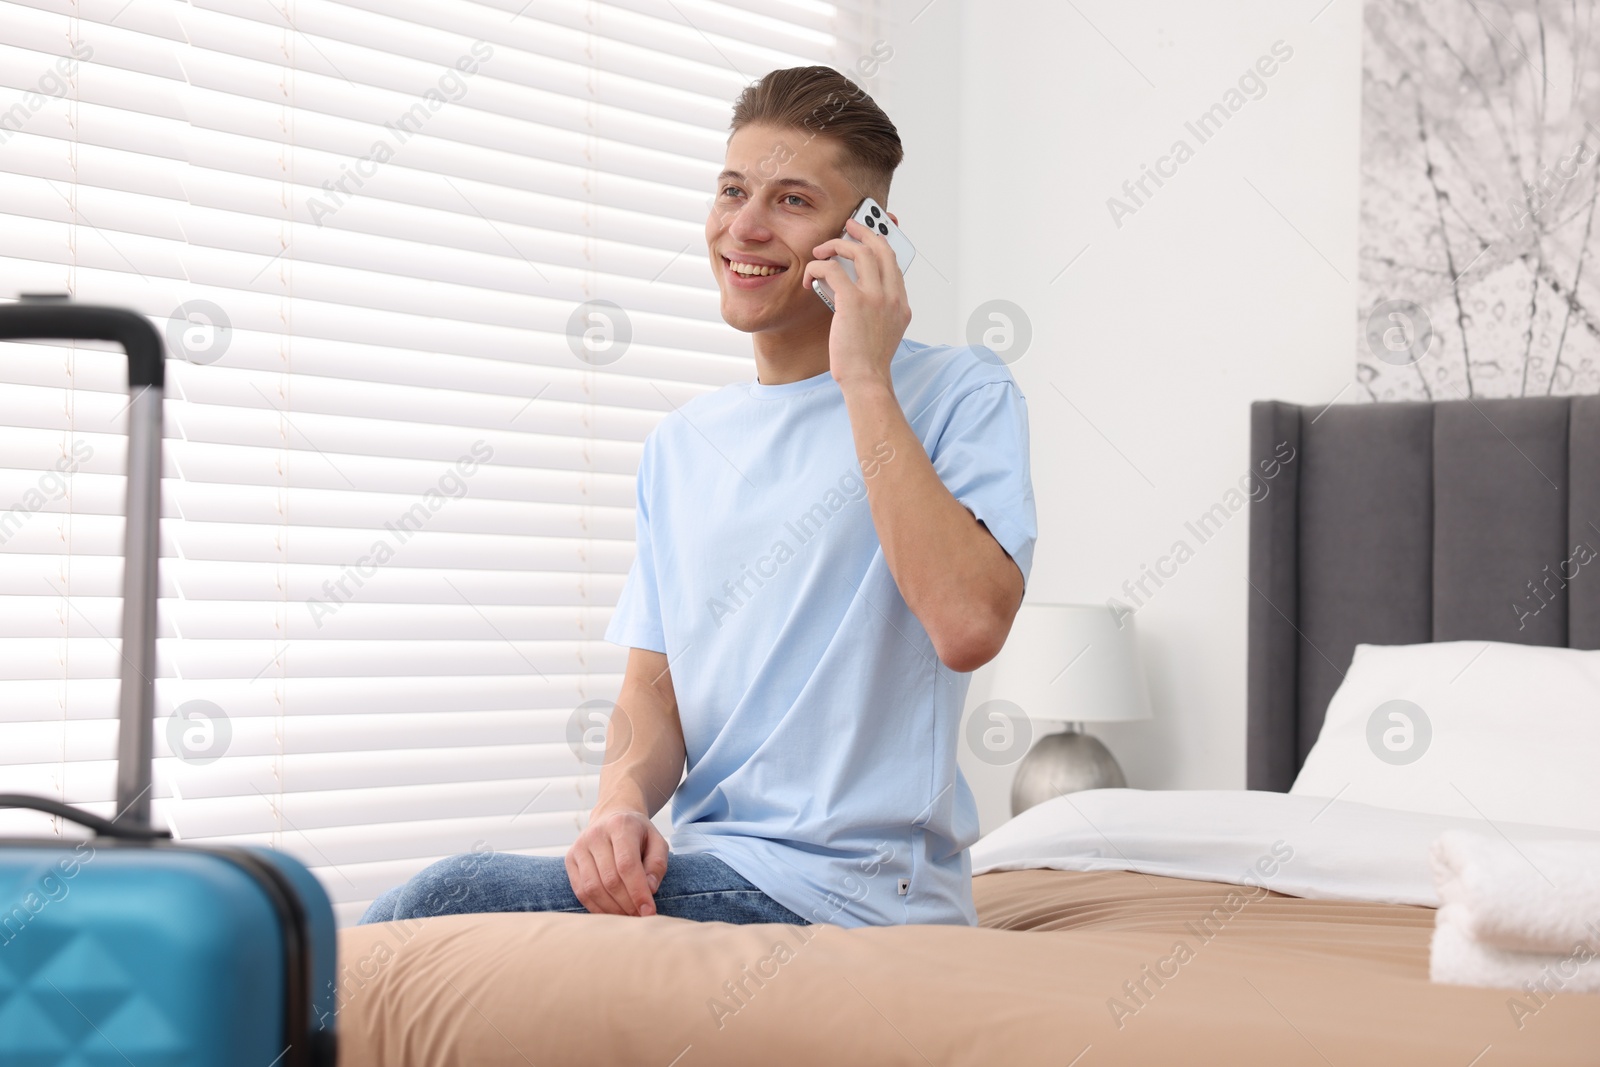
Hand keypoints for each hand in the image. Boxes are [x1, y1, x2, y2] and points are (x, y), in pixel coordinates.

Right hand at [565, 809, 668, 916]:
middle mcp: (595, 834)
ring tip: (628, 917)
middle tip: (640, 917)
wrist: (612, 816)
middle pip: (609, 879)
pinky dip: (596, 908)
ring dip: (612, 909)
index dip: (638, 892)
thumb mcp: (657, 842)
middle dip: (627, 904)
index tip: (649, 912)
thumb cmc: (638, 834)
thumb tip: (649, 889)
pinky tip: (611, 913)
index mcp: (620, 826)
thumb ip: (657, 864)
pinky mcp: (570, 860)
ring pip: (592, 888)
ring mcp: (579, 847)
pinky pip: (581, 891)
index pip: (627, 865)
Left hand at [802, 216, 910, 392]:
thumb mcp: (883, 331)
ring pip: (858, 251)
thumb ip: (878, 309)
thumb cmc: (869, 361)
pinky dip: (818, 266)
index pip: (893, 262)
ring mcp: (875, 297)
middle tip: (847, 226)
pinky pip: (832, 269)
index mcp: (901, 303)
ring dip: (836, 245)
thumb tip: (853, 288)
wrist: (867, 380)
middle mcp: (892, 295)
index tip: (867, 237)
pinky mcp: (853, 301)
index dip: (880, 243)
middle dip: (863, 230)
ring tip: (821, 250)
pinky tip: (810, 276)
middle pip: (881, 248)